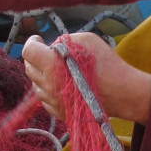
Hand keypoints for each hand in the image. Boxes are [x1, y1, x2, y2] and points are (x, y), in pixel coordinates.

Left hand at [22, 32, 150, 123]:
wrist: (122, 92)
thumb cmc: (107, 64)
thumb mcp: (87, 40)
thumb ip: (65, 41)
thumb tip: (53, 48)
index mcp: (51, 64)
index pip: (28, 52)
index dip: (31, 42)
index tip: (38, 39)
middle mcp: (47, 84)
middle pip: (29, 68)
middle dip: (35, 57)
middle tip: (46, 53)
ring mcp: (52, 101)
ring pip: (36, 84)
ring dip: (42, 74)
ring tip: (56, 70)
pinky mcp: (59, 111)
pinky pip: (45, 99)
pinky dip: (49, 90)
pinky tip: (62, 84)